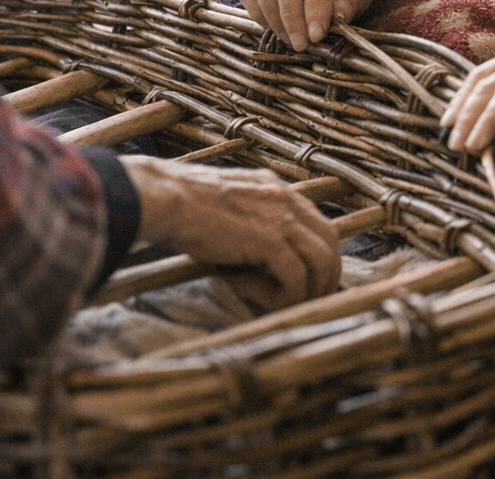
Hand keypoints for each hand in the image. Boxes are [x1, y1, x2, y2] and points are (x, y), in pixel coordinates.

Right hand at [121, 156, 340, 306]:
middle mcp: (285, 199)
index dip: (319, 253)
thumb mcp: (228, 217)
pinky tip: (277, 303)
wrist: (165, 198)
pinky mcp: (269, 239)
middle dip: (328, 272)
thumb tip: (267, 279)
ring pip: (321, 257)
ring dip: (315, 286)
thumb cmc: (183, 210)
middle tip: (316, 297)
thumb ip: (252, 238)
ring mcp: (281, 217)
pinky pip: (296, 273)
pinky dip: (293, 293)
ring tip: (298, 304)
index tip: (312, 276)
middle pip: (329, 239)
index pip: (316, 223)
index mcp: (276, 190)